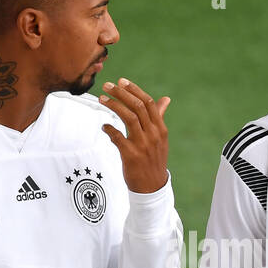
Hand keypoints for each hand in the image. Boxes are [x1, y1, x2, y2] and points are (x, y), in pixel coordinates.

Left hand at [99, 77, 169, 193]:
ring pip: (128, 118)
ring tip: (102, 98)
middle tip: (108, 86)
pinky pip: (117, 137)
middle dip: (121, 93)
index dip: (134, 90)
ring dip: (113, 106)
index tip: (122, 81)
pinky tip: (104, 127)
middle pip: (137, 107)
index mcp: (160, 129)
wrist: (152, 186)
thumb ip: (159, 117)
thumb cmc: (154, 159)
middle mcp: (153, 135)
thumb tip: (166, 99)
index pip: (148, 103)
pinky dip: (109, 129)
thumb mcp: (161, 138)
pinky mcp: (131, 155)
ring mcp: (143, 145)